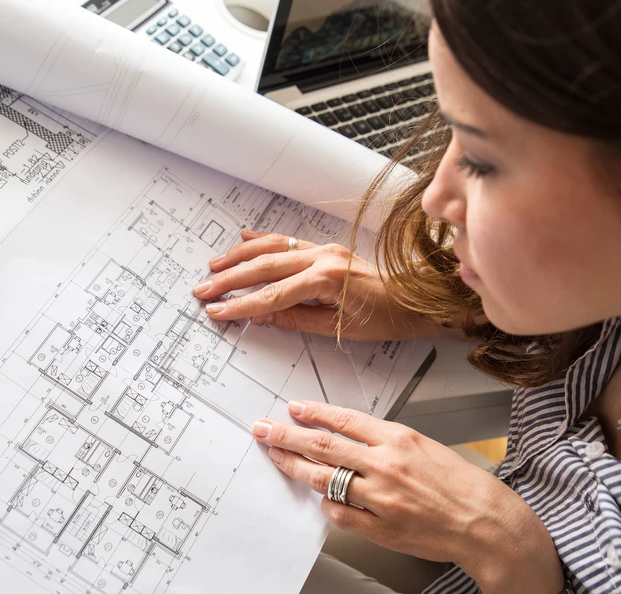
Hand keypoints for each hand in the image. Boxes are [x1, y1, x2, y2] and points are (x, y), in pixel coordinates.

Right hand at [192, 230, 432, 341]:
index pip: (272, 295)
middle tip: (203, 290)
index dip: (241, 305)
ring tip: (214, 266)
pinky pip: (288, 240)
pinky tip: (244, 236)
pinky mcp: (326, 248)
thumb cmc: (387, 318)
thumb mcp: (340, 329)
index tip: (217, 311)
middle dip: (230, 280)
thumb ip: (297, 320)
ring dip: (240, 256)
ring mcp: (324, 249)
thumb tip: (262, 316)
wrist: (417, 298)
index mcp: (326, 280)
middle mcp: (322, 258)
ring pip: (272, 249)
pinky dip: (264, 239)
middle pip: (265, 268)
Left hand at [256, 400, 566, 593]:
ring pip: (323, 479)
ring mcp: (379, 498)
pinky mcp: (379, 527)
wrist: (485, 522)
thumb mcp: (425, 445)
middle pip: (322, 446)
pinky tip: (322, 497)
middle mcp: (385, 465)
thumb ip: (385, 441)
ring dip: (294, 467)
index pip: (344, 420)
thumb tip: (348, 437)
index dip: (314, 413)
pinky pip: (339, 513)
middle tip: (263, 430)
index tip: (294, 409)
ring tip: (277, 458)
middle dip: (286, 436)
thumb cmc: (461, 484)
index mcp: (398, 439)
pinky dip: (328, 503)